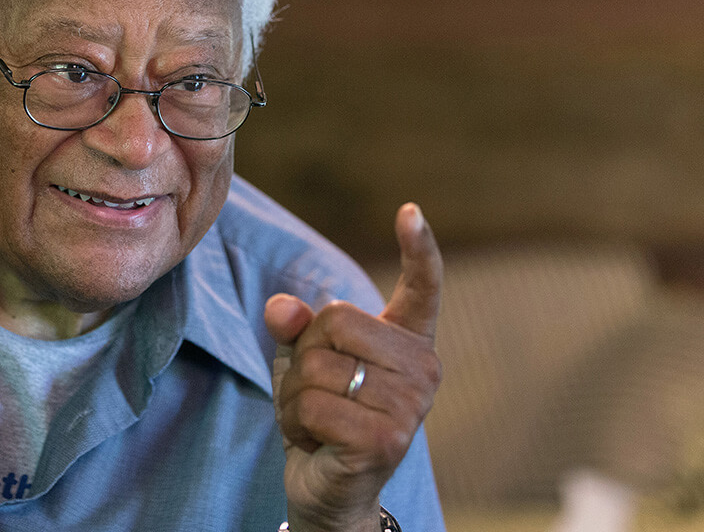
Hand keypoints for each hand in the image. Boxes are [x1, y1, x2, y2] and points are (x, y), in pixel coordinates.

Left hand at [264, 203, 442, 531]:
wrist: (332, 491)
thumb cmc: (325, 417)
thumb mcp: (306, 361)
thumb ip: (296, 326)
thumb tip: (280, 307)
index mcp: (410, 342)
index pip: (423, 287)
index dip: (419, 248)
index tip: (410, 211)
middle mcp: (423, 369)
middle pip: (336, 319)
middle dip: (305, 354)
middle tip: (319, 392)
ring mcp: (410, 405)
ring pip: (317, 364)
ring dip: (295, 395)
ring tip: (317, 420)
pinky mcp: (386, 439)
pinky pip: (311, 403)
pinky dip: (296, 422)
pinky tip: (316, 441)